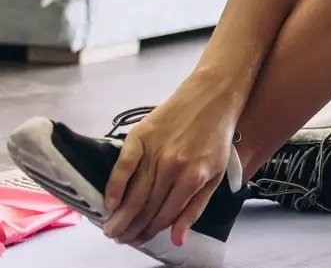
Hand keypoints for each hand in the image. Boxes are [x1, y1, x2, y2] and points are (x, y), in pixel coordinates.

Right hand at [102, 83, 242, 249]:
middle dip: (132, 228)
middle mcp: (172, 167)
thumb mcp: (215, 174)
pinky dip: (114, 185)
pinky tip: (109, 203)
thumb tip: (177, 239)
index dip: (152, 231)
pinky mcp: (140, 136)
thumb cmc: (216, 136)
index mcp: (193, 177)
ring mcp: (155, 151)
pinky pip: (123, 166)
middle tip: (120, 239)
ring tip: (111, 229)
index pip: (166, 214)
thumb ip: (195, 208)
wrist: (212, 96)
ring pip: (134, 191)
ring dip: (121, 214)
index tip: (141, 240)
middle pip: (147, 206)